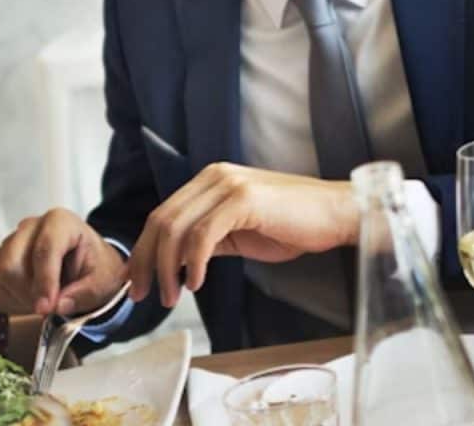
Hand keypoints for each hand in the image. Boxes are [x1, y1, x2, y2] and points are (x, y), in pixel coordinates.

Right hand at [0, 208, 126, 316]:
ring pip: (0, 273)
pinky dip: (11, 299)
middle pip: (12, 262)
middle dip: (28, 292)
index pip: (44, 249)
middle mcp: (30, 226)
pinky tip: (32, 300)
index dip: (44, 281)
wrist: (87, 265)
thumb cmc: (95, 268)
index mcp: (60, 222)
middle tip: (48, 308)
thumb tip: (57, 306)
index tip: (46, 308)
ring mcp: (11, 240)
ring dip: (20, 296)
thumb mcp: (102, 282)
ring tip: (44, 301)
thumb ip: (82, 294)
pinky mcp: (0, 258)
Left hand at [127, 163, 358, 307]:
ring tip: (171, 296)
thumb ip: (205, 242)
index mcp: (207, 182)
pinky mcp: (243, 199)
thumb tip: (173, 265)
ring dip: (168, 268)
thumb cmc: (293, 225)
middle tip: (142, 294)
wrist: (338, 215)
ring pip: (177, 228)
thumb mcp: (238, 233)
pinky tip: (196, 284)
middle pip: (161, 221)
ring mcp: (227, 185)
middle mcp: (212, 177)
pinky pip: (204, 234)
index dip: (143, 250)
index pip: (161, 216)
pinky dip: (194, 262)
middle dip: (146, 262)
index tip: (135, 281)